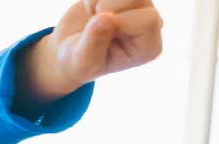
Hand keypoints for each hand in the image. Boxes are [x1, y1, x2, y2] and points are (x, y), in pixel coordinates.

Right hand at [18, 0, 163, 108]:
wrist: (67, 49)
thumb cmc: (79, 62)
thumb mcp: (83, 61)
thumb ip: (94, 42)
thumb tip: (106, 18)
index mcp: (148, 47)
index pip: (149, 20)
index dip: (120, 22)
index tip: (99, 33)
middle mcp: (151, 23)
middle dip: (108, 7)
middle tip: (94, 24)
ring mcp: (140, 5)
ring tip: (93, 16)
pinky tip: (92, 9)